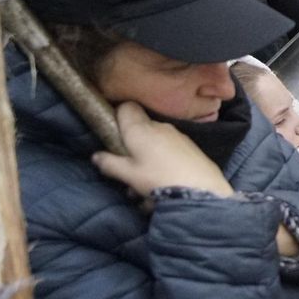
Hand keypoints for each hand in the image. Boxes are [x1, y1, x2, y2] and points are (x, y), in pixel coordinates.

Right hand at [93, 102, 233, 198]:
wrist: (202, 190)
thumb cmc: (158, 179)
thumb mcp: (128, 175)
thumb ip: (110, 163)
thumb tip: (96, 156)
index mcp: (141, 128)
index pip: (126, 107)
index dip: (118, 117)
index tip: (114, 134)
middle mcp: (160, 126)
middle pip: (141, 128)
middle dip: (133, 146)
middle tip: (128, 170)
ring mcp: (178, 136)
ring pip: (156, 143)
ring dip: (148, 160)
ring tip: (147, 187)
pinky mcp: (192, 148)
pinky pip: (171, 152)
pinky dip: (164, 164)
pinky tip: (166, 185)